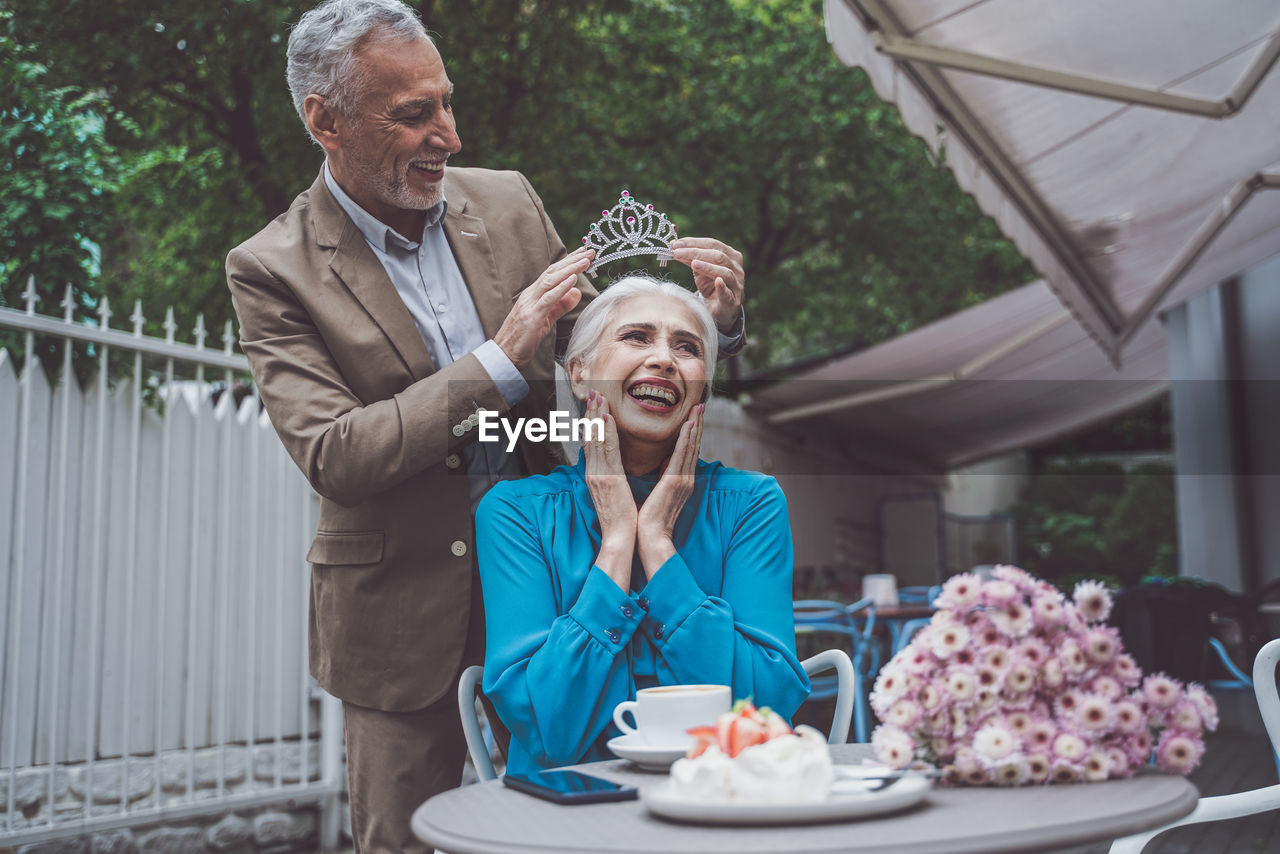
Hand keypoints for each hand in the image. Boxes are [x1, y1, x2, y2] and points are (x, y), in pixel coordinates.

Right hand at [494, 248, 591, 367]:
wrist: (504, 354)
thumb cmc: (523, 339)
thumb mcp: (546, 319)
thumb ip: (560, 305)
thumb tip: (576, 292)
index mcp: (533, 294)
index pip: (552, 273)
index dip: (568, 262)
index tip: (582, 254)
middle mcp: (530, 295)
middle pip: (553, 272)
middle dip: (572, 261)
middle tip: (589, 252)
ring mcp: (530, 304)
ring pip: (551, 281)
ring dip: (570, 269)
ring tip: (585, 261)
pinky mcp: (532, 316)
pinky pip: (549, 298)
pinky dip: (561, 287)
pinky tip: (573, 279)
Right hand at [582, 389, 636, 589]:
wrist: (619, 537)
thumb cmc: (621, 517)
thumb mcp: (614, 492)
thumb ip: (613, 476)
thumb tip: (616, 464)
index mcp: (595, 475)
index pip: (591, 443)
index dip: (592, 422)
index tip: (594, 404)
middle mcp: (593, 472)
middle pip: (590, 437)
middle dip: (591, 413)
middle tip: (593, 392)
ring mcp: (599, 474)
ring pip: (596, 439)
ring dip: (597, 416)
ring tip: (598, 397)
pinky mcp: (608, 479)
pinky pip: (607, 450)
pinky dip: (605, 432)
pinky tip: (606, 417)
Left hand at [636, 404, 703, 577]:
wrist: (650, 538)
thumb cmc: (650, 519)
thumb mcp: (660, 493)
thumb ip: (665, 476)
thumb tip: (665, 461)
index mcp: (681, 481)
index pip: (689, 451)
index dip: (693, 432)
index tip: (695, 415)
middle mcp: (686, 479)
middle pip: (693, 446)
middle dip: (698, 424)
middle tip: (701, 405)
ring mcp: (682, 480)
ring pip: (690, 447)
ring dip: (695, 426)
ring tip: (698, 408)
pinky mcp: (675, 483)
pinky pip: (681, 456)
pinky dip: (686, 440)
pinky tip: (688, 425)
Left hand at [670, 238, 743, 332]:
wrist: (720, 310)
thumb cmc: (710, 286)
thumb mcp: (700, 270)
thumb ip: (689, 258)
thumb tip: (673, 245)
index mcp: (730, 255)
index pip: (712, 244)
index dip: (694, 242)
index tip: (676, 244)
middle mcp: (736, 268)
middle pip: (718, 256)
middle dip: (696, 252)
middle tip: (677, 253)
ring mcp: (737, 285)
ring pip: (725, 272)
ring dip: (708, 267)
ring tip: (693, 264)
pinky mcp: (733, 301)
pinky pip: (728, 293)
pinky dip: (723, 287)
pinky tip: (717, 282)